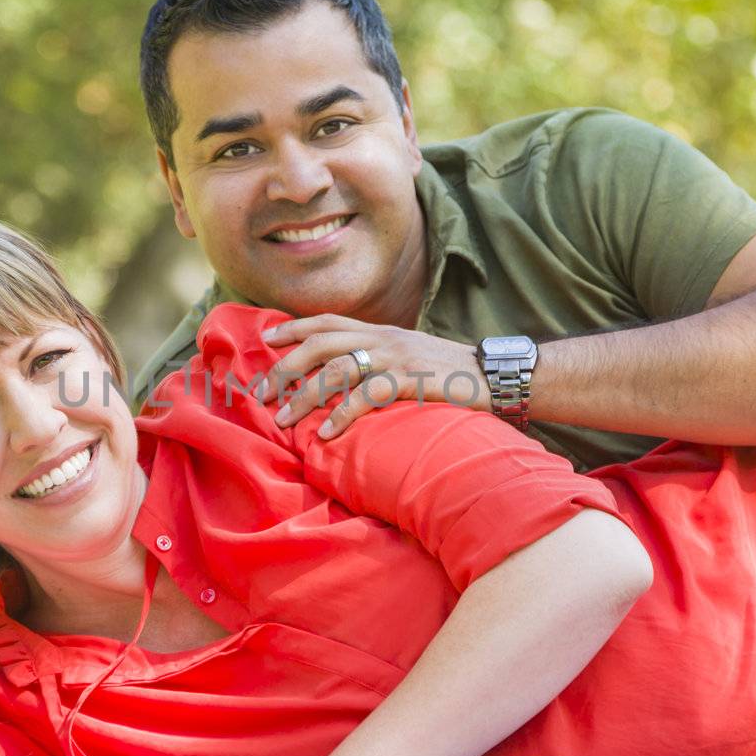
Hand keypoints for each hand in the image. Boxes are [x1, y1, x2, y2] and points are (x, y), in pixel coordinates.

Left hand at [253, 316, 486, 438]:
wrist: (495, 376)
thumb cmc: (450, 373)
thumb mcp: (409, 355)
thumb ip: (378, 357)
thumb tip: (345, 376)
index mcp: (381, 331)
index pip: (327, 321)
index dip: (293, 327)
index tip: (264, 340)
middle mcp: (383, 339)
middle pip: (320, 344)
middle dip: (285, 368)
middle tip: (260, 394)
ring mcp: (397, 358)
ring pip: (337, 370)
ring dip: (305, 396)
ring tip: (283, 420)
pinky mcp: (411, 381)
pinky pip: (368, 395)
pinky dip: (342, 415)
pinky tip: (327, 434)